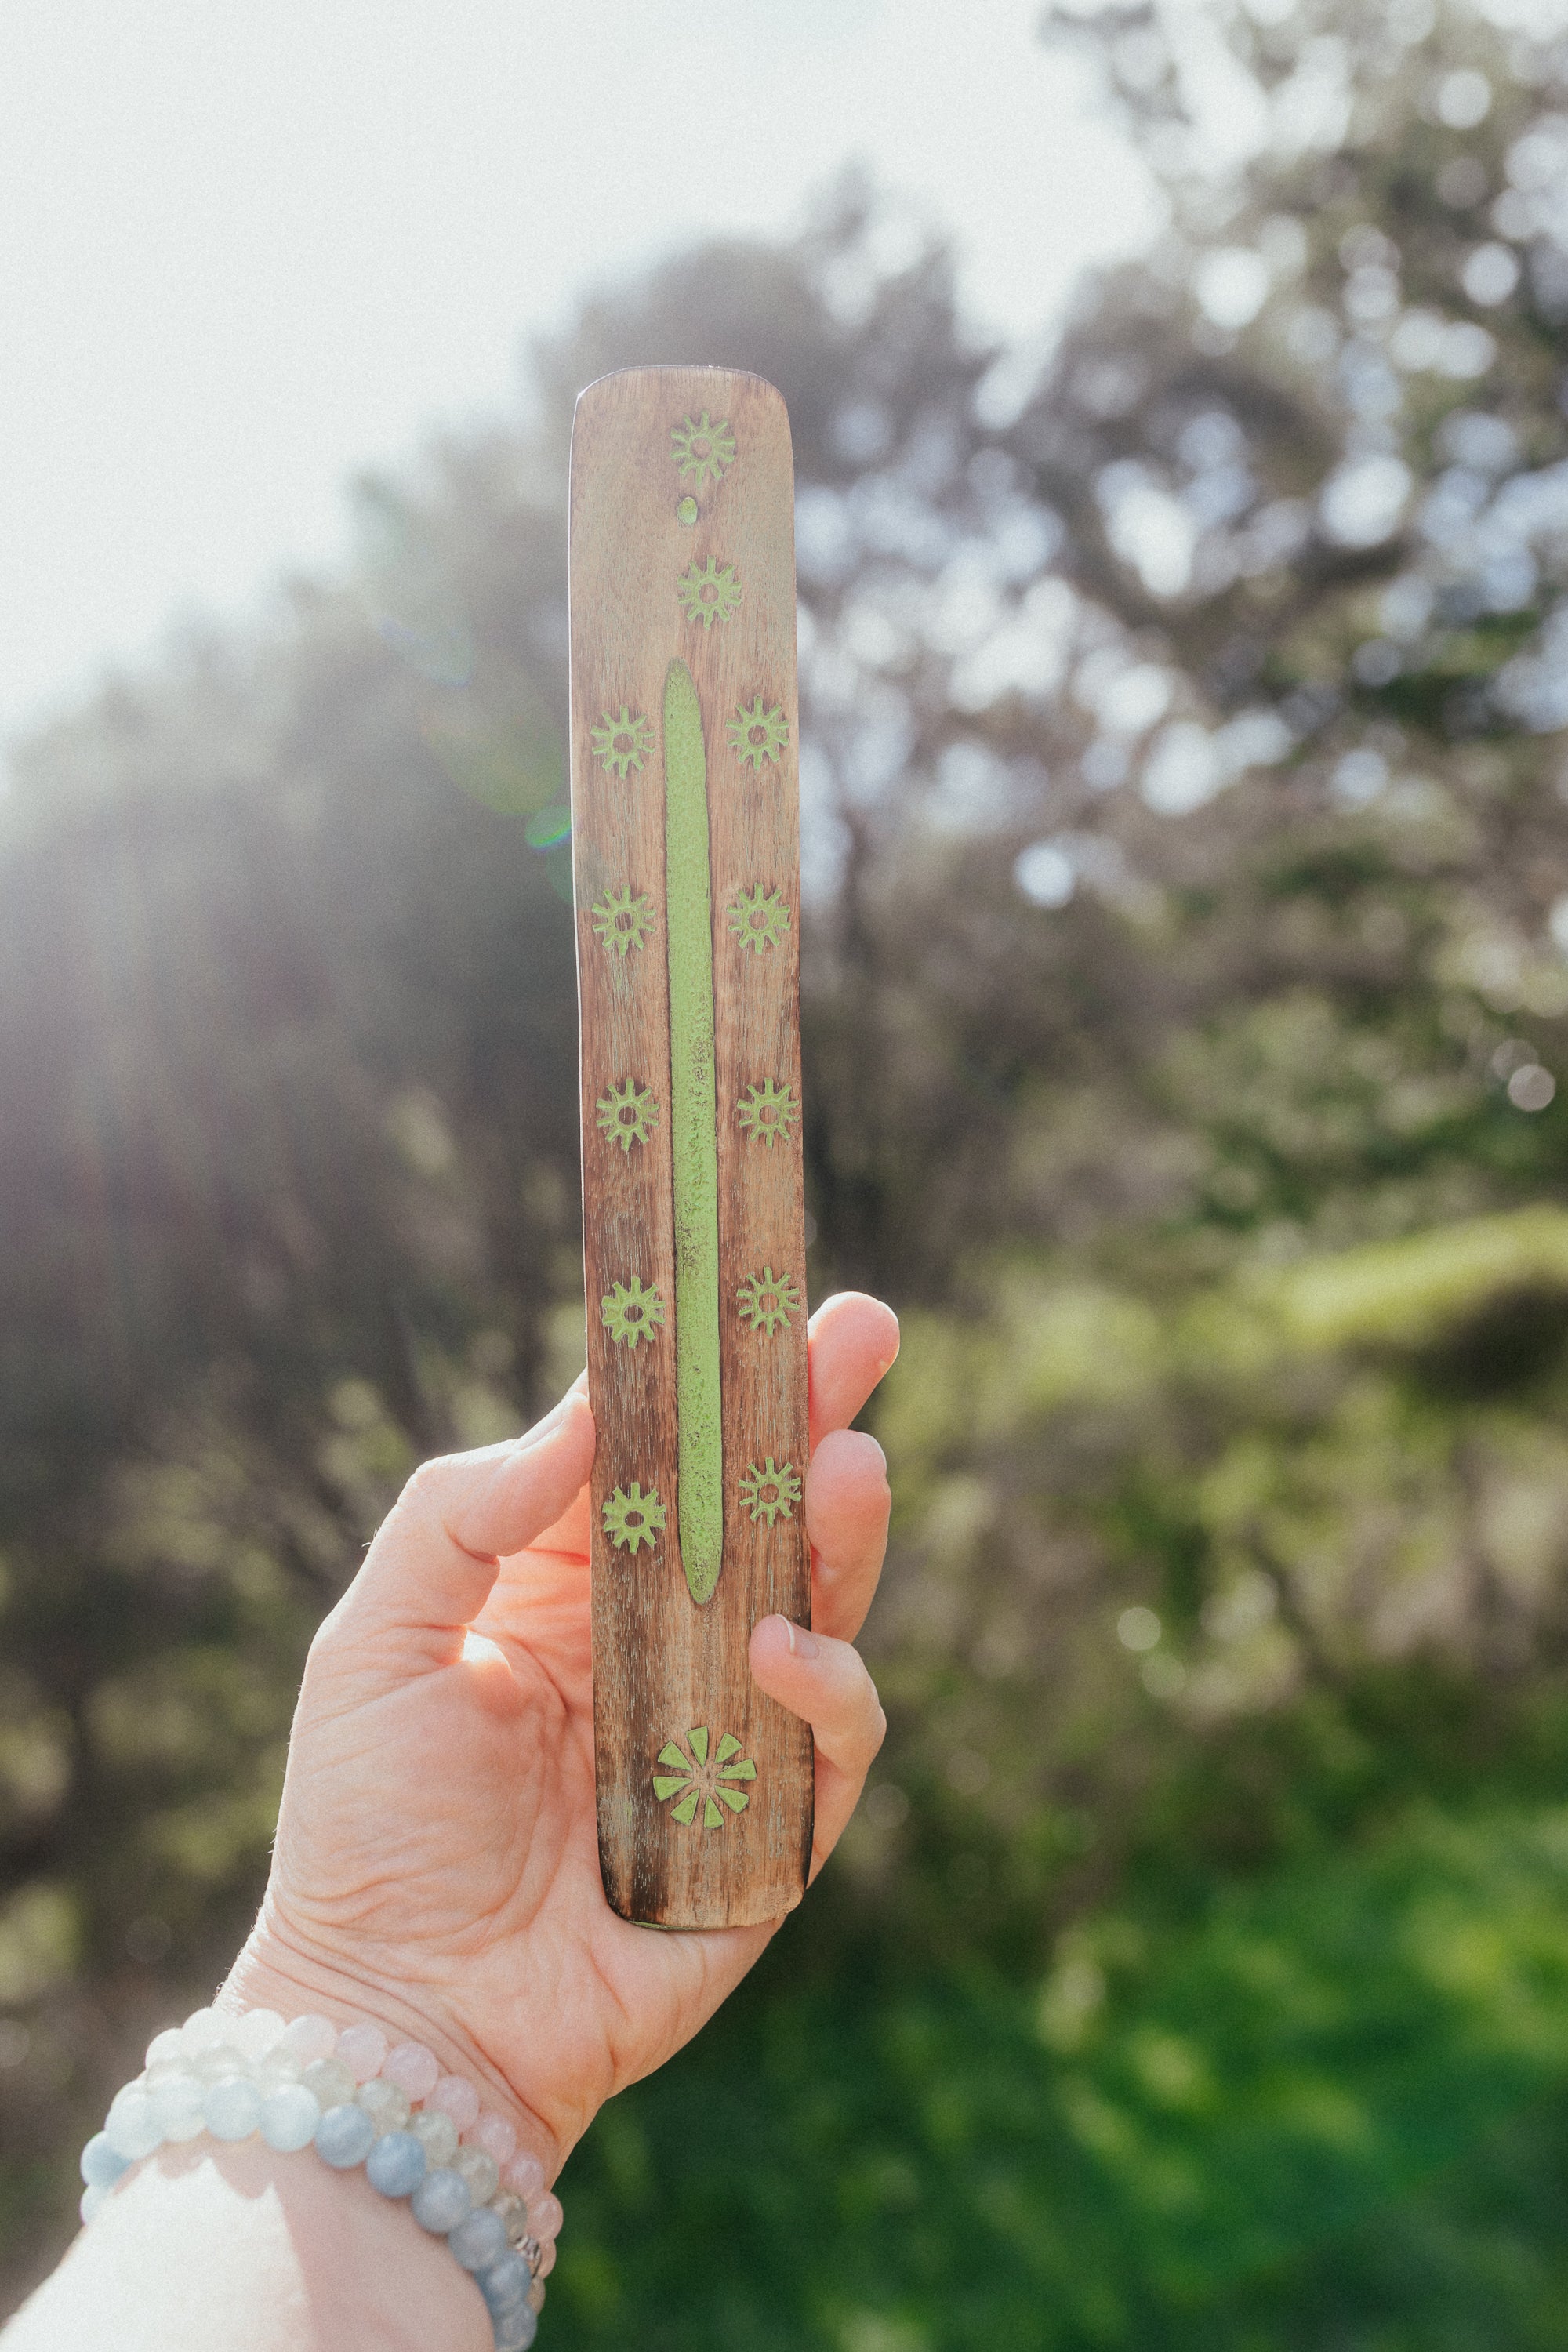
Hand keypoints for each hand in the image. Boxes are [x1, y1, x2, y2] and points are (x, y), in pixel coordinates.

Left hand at [223, 1292, 897, 2180]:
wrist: (393, 2018)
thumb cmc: (366, 1826)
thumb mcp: (375, 1636)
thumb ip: (466, 1510)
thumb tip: (587, 1412)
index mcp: (575, 1590)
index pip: (666, 1460)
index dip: (713, 1377)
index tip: (757, 1286)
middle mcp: (665, 1649)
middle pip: (765, 1513)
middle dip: (815, 1416)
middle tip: (862, 1329)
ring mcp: (727, 1737)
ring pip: (823, 1605)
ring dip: (843, 1531)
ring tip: (846, 1464)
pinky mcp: (773, 1836)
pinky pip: (832, 1743)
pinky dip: (825, 1688)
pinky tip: (785, 1646)